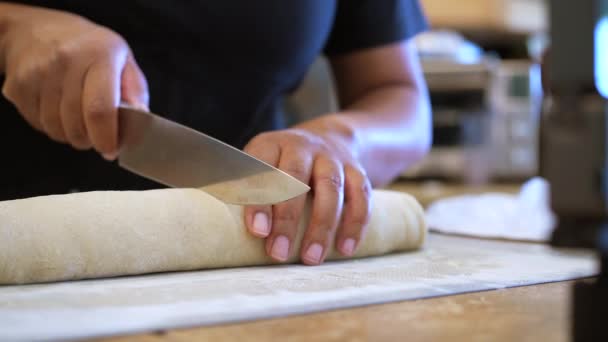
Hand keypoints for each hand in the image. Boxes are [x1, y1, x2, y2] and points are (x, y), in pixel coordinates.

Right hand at [0, 6, 147, 158]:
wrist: (36, 29)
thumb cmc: (89, 48)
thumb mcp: (123, 59)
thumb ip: (135, 91)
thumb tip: (140, 120)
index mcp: (99, 55)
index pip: (99, 109)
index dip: (106, 138)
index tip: (111, 151)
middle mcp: (65, 62)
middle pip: (76, 125)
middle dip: (91, 141)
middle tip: (98, 136)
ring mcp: (37, 73)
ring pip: (56, 129)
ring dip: (72, 135)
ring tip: (79, 121)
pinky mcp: (17, 86)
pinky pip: (38, 124)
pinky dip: (52, 127)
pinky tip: (59, 111)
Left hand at [243, 115, 371, 264]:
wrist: (330, 138)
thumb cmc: (282, 164)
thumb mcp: (259, 164)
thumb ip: (244, 188)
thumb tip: (219, 227)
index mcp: (271, 145)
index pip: (262, 169)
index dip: (259, 200)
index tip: (257, 231)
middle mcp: (303, 147)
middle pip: (296, 179)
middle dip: (288, 219)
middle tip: (278, 253)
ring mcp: (332, 158)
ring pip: (331, 189)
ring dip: (322, 226)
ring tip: (311, 258)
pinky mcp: (357, 171)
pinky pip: (361, 197)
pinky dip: (354, 224)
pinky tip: (345, 249)